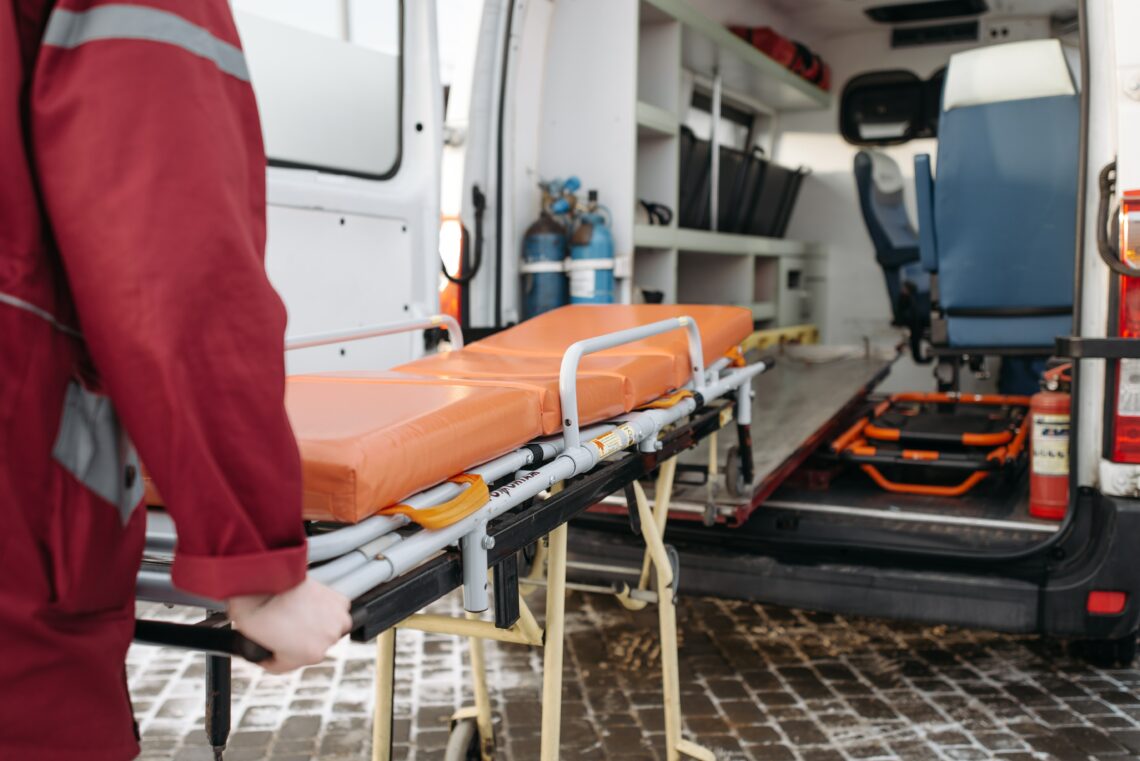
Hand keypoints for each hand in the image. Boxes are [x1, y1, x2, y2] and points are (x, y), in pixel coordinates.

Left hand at [227, 578, 351, 673]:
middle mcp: (330, 639)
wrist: (267, 583)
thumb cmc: (260, 613)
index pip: (300, 659)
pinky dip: (328, 608)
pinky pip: (337, 610)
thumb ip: (272, 661)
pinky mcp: (340, 602)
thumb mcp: (258, 649)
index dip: (289, 649)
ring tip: (301, 613)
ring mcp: (337, 619)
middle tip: (290, 624)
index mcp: (313, 655)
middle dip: (306, 636)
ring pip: (331, 629)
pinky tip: (311, 604)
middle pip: (318, 644)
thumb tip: (270, 660)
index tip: (283, 639)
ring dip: (321, 623)